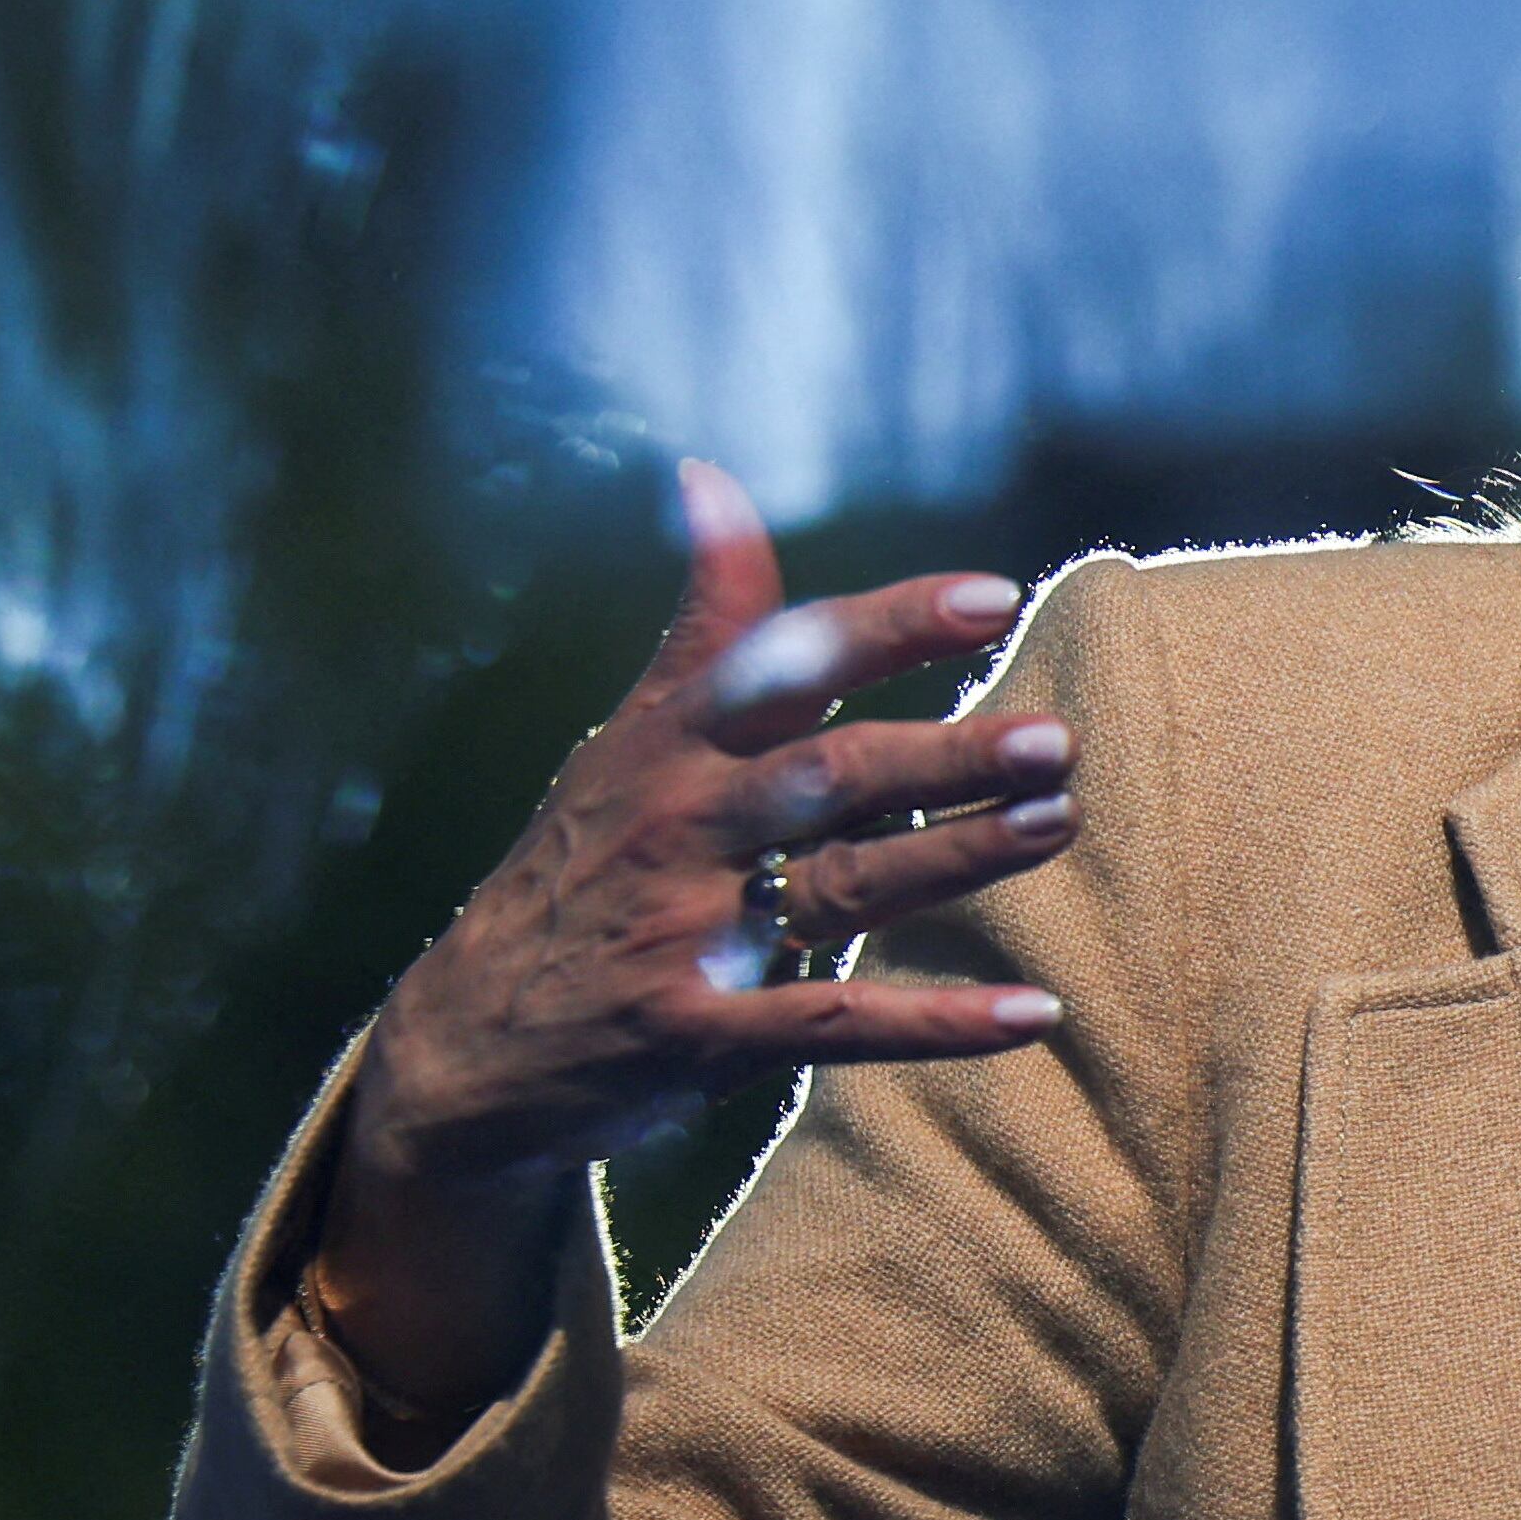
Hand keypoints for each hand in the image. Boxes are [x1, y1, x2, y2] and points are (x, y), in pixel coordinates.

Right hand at [307, 460, 1076, 1430]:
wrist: (464, 1045)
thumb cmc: (580, 868)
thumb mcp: (625, 739)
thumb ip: (704, 626)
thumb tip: (709, 474)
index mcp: (670, 744)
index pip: (786, 662)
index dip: (888, 626)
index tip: (993, 597)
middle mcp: (680, 825)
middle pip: (829, 775)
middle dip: (943, 754)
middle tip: (1052, 740)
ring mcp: (688, 932)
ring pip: (844, 884)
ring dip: (958, 857)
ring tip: (1056, 822)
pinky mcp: (702, 1035)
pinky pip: (836, 1022)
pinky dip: (937, 1023)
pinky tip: (1034, 1011)